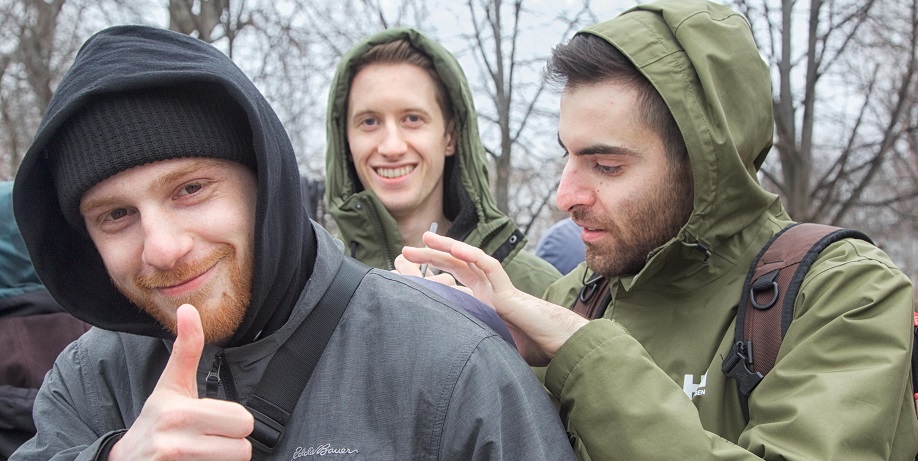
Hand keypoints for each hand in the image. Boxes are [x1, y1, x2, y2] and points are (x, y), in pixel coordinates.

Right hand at [110, 304, 253, 460]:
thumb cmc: (155, 421)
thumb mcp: (171, 385)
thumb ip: (187, 349)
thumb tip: (188, 308)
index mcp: (179, 413)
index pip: (244, 421)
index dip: (234, 422)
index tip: (213, 421)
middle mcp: (176, 442)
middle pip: (243, 448)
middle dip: (231, 444)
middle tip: (209, 440)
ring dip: (222, 460)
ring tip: (201, 453)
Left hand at [401, 232, 588, 365]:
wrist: (553, 347)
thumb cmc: (528, 348)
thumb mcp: (489, 344)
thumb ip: (471, 342)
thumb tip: (443, 358)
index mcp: (481, 301)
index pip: (451, 281)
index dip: (429, 273)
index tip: (405, 270)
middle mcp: (487, 290)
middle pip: (454, 266)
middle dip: (429, 257)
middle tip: (403, 251)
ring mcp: (496, 288)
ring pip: (468, 260)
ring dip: (446, 248)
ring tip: (424, 239)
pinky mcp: (507, 291)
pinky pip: (488, 267)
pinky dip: (472, 256)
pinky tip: (455, 249)